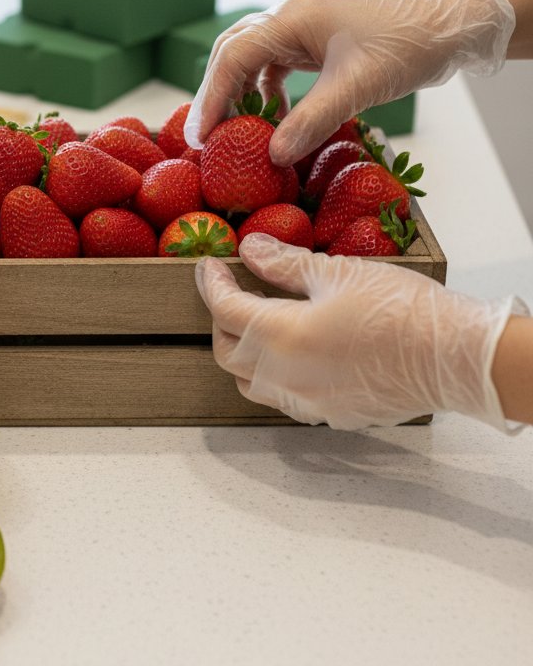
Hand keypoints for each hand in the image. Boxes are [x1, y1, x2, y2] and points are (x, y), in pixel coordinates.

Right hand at [184, 0, 514, 165]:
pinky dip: (267, 92)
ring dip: (239, 93)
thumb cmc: (406, 45)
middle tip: (205, 136)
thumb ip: (311, 121)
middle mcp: (290, 17)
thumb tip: (273, 156)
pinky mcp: (317, 41)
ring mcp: (303, 27)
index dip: (212, 97)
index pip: (233, 57)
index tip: (202, 135)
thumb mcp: (356, 87)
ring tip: (233, 130)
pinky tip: (274, 119)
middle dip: (216, 94)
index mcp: (292, 18)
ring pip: (252, 59)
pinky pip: (276, 66)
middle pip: (233, 53)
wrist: (450, 24)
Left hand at [195, 233, 523, 430]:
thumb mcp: (337, 272)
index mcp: (279, 336)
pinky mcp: (331, 415)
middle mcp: (284, 377)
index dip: (211, 284)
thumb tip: (251, 250)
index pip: (224, 309)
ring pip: (250, 383)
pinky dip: (275, 376)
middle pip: (227, 351)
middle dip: (221, 320)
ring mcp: (307, 402)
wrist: (456, 358)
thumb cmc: (402, 310)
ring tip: (258, 323)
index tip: (210, 267)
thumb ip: (285, 263)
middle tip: (233, 291)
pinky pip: (285, 399)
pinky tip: (293, 354)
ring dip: (243, 353)